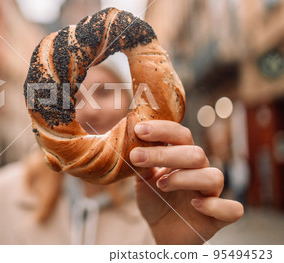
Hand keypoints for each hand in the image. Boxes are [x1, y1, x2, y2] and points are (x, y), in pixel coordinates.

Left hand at [130, 120, 243, 244]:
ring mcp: (211, 194)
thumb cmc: (155, 200)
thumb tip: (128, 141)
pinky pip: (232, 209)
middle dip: (165, 154)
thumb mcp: (141, 178)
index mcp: (183, 158)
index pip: (181, 135)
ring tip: (160, 185)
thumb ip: (139, 162)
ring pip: (214, 177)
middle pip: (196, 154)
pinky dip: (214, 206)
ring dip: (185, 178)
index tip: (139, 130)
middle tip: (137, 157)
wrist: (161, 231)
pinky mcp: (218, 218)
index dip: (163, 130)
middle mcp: (200, 172)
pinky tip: (194, 204)